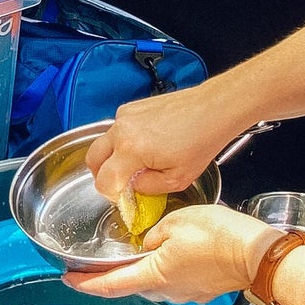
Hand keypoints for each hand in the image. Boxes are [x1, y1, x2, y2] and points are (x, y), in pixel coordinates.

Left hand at [64, 203, 271, 303]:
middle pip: (131, 284)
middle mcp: (167, 290)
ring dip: (141, 270)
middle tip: (97, 262)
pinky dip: (165, 267)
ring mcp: (186, 293)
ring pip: (154, 281)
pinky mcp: (202, 288)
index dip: (85, 282)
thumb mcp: (175, 222)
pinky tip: (169, 252)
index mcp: (154, 275)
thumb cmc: (220, 236)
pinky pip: (175, 279)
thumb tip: (147, 241)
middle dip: (114, 274)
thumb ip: (153, 232)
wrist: (257, 254)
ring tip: (133, 253)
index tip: (69, 278)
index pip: (110, 285)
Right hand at [86, 84, 249, 201]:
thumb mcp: (177, 179)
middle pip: (92, 160)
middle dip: (102, 175)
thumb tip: (133, 187)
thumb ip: (147, 188)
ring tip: (137, 163)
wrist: (212, 109)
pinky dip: (123, 141)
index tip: (123, 197)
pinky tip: (145, 144)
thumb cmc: (201, 139)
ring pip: (103, 143)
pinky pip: (116, 129)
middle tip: (121, 183)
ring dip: (112, 157)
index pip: (103, 181)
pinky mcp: (130, 107)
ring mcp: (124, 116)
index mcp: (131, 150)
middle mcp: (122, 130)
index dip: (112, 194)